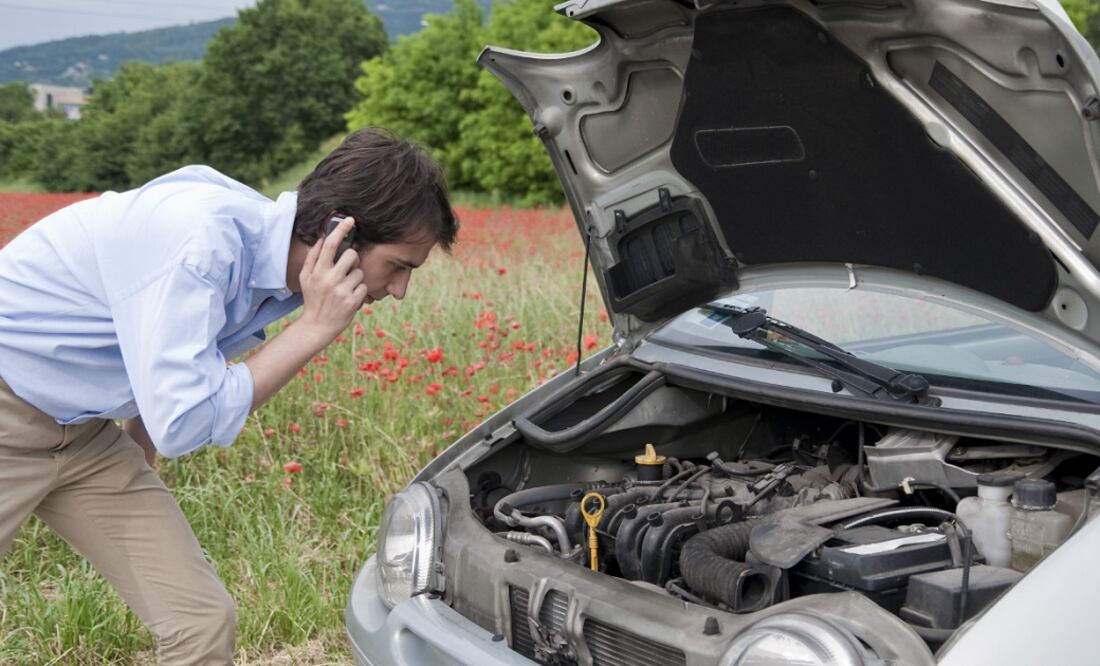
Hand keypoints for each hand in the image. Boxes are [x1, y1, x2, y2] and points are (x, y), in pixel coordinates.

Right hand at [296, 216, 366, 341]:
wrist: (317, 326)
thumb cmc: (313, 298)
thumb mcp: (305, 278)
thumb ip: (313, 257)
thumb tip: (323, 238)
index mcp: (317, 271)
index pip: (330, 245)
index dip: (341, 230)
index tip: (350, 220)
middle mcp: (329, 279)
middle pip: (352, 255)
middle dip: (352, 260)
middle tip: (346, 268)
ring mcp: (342, 291)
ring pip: (360, 272)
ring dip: (355, 278)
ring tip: (345, 288)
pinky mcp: (352, 302)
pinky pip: (364, 287)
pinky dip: (359, 291)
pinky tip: (349, 297)